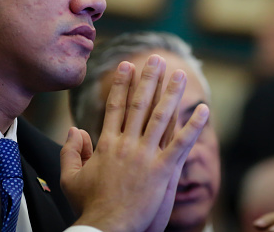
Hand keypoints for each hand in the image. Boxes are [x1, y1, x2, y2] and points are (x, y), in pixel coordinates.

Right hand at [60, 55, 209, 231]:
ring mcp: (146, 156)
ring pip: (161, 117)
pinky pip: (181, 143)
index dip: (121, 84)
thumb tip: (73, 129)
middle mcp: (127, 144)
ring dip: (172, 93)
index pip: (115, 106)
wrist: (106, 228)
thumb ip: (70, 151)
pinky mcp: (163, 170)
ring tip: (180, 74)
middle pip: (139, 104)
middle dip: (148, 79)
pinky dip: (193, 125)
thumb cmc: (89, 207)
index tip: (126, 65)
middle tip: (156, 59)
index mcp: (107, 144)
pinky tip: (203, 109)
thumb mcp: (70, 179)